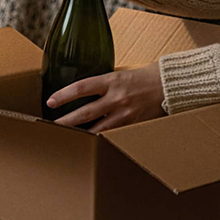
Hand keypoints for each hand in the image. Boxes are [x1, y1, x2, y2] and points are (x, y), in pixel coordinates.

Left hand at [46, 64, 165, 132]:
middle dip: (65, 121)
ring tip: (66, 139)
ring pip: (97, 129)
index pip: (81, 88)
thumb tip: (80, 92)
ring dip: (80, 135)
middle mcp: (117, 98)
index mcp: (111, 81)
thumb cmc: (142, 77)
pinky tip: (90, 144)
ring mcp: (125, 114)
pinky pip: (113, 135)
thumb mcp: (118, 75)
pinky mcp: (132, 126)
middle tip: (50, 127)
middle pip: (85, 113)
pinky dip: (100, 139)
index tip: (50, 101)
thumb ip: (101, 84)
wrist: (168, 85)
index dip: (63, 95)